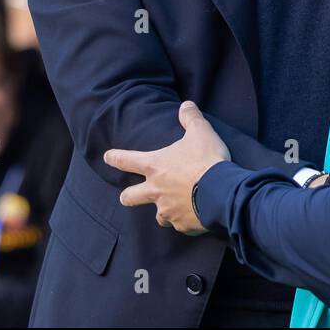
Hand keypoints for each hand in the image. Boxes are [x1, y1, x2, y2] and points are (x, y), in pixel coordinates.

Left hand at [104, 102, 229, 233]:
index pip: (128, 160)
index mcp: (156, 166)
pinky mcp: (182, 224)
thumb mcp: (201, 132)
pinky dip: (185, 221)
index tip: (107, 157)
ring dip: (162, 212)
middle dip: (127, 197)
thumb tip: (186, 105)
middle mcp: (156, 190)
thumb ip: (191, 118)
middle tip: (125, 197)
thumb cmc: (207, 159)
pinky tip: (194, 217)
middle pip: (131, 197)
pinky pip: (180, 224)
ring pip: (158, 216)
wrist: (221, 191)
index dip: (116, 158)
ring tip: (170, 209)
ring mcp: (167, 210)